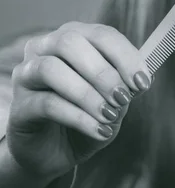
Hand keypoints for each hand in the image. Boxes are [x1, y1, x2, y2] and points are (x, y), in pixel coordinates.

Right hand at [6, 22, 151, 179]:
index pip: (101, 34)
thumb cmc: (88, 117)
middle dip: (103, 71)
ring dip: (88, 94)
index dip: (125, 56)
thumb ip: (125, 86)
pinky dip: (79, 117)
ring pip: (52, 69)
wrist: (56, 152)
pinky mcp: (18, 105)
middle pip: (70, 42)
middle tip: (124, 98)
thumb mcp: (114, 101)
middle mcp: (45, 48)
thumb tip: (140, 79)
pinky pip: (47, 104)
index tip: (143, 81)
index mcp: (74, 38)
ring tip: (110, 115)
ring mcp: (26, 74)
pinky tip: (99, 130)